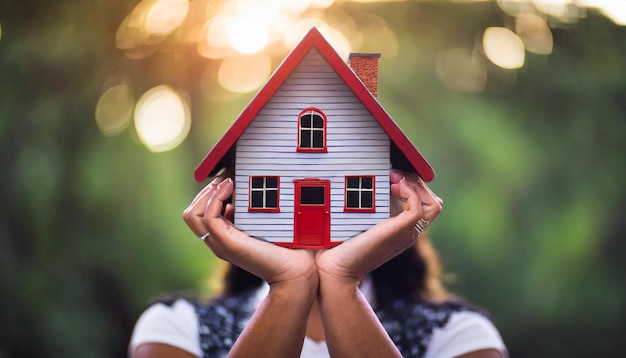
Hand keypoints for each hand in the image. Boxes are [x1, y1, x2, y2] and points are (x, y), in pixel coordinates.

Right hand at [182, 171, 316, 287]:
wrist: (296, 271)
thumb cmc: (286, 247)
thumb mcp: (262, 222)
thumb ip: (246, 211)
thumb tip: (234, 190)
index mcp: (224, 237)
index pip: (199, 213)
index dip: (210, 193)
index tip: (230, 179)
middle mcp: (218, 242)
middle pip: (191, 213)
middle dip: (207, 190)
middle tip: (228, 178)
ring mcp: (221, 244)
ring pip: (192, 214)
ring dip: (209, 192)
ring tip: (229, 182)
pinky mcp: (228, 244)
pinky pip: (208, 217)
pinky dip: (216, 197)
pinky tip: (232, 187)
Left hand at [316, 169, 442, 283]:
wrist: (335, 270)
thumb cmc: (339, 248)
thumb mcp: (357, 224)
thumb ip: (366, 211)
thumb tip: (358, 191)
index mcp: (402, 231)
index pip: (425, 205)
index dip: (413, 186)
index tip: (391, 176)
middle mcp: (409, 233)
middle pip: (433, 203)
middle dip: (414, 181)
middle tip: (392, 173)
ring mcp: (407, 234)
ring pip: (433, 205)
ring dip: (414, 184)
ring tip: (393, 178)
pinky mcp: (400, 232)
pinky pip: (419, 208)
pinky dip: (410, 191)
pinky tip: (393, 186)